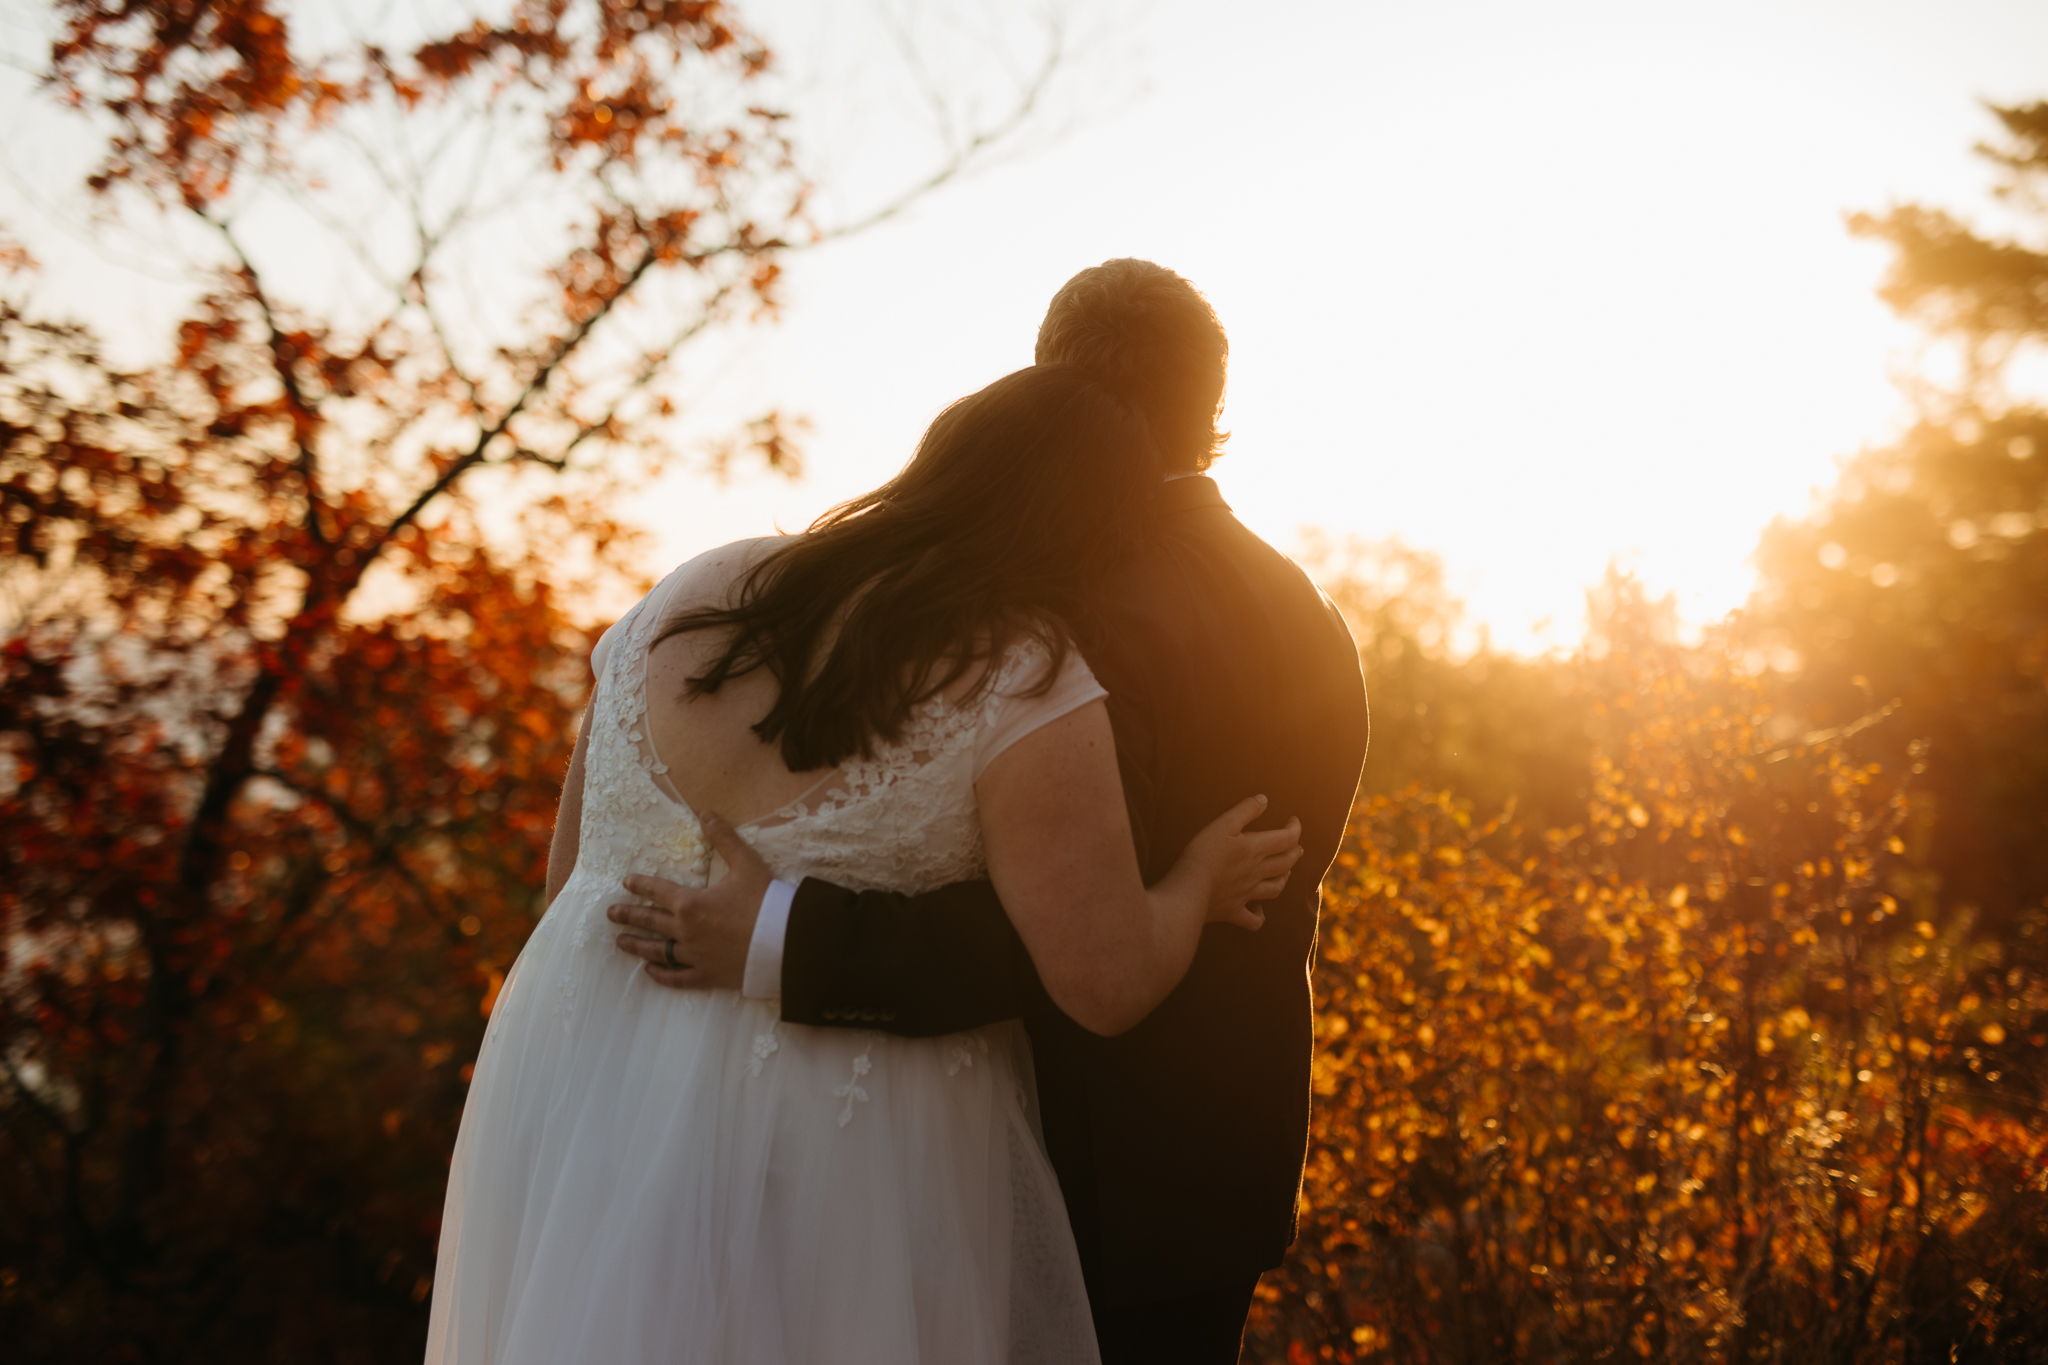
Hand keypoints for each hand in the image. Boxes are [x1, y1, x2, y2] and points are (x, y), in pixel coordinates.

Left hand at [607, 811, 773, 989]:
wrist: (785, 941)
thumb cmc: (765, 900)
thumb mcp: (746, 863)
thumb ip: (723, 838)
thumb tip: (706, 813)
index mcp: (690, 903)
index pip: (657, 891)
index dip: (640, 885)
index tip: (626, 883)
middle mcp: (685, 931)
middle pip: (649, 922)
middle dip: (627, 916)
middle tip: (611, 913)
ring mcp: (694, 956)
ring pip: (657, 951)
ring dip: (636, 945)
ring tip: (620, 942)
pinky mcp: (707, 975)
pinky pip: (677, 978)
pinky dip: (661, 975)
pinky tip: (650, 971)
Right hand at [1183, 795, 1302, 931]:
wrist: (1189, 890)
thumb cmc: (1203, 853)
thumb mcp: (1222, 824)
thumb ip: (1245, 811)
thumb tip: (1264, 800)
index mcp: (1256, 849)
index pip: (1287, 838)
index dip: (1294, 828)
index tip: (1293, 820)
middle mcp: (1257, 873)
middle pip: (1286, 863)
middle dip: (1295, 852)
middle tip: (1296, 845)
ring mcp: (1247, 894)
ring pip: (1275, 888)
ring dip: (1284, 878)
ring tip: (1286, 872)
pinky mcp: (1233, 911)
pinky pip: (1253, 920)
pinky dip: (1259, 916)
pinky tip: (1258, 911)